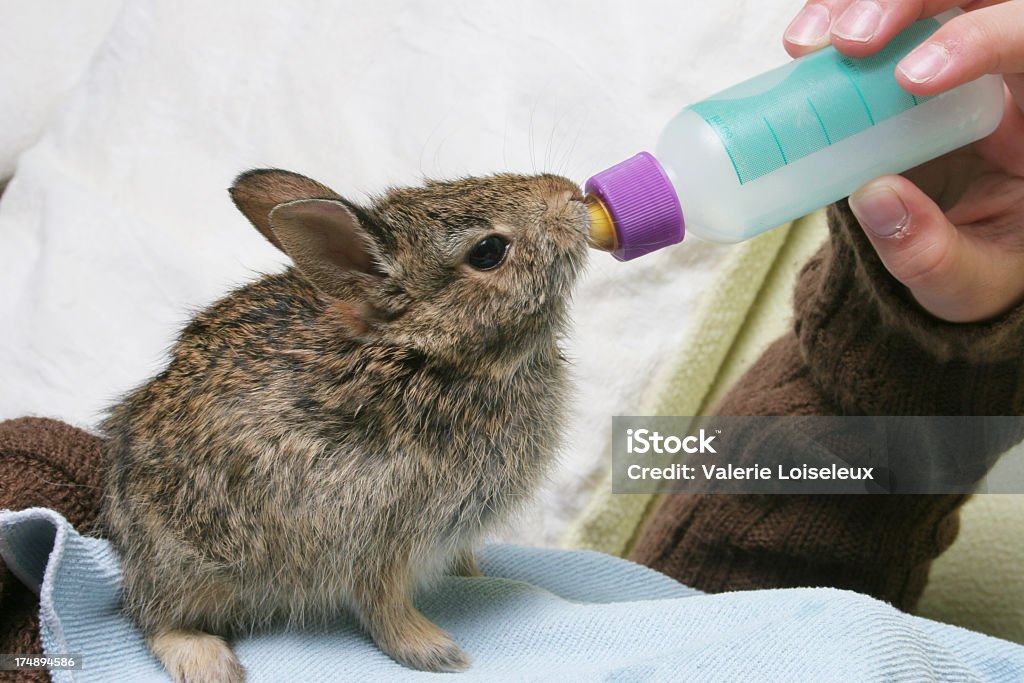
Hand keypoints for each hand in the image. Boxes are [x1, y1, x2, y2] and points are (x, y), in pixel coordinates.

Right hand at [783, 0, 1023, 322]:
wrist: (956, 262)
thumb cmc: (983, 269)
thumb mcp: (967, 281)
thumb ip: (930, 252)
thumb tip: (873, 195)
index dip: (981, 39)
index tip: (913, 76)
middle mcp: (1006, 71)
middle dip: (908, 2)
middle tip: (848, 40)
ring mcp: (956, 55)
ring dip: (861, 3)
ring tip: (809, 44)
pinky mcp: (907, 58)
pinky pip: (877, 16)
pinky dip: (837, 15)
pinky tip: (803, 46)